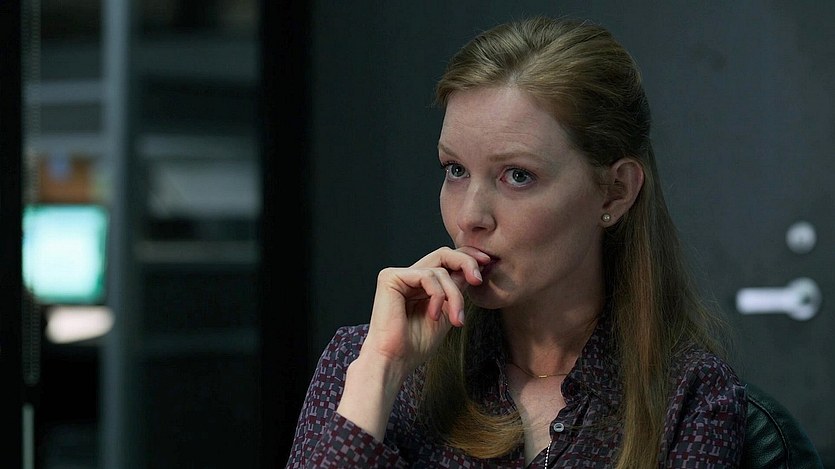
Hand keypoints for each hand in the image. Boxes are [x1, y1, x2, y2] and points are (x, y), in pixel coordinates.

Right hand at [361, 246, 490, 375]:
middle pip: (443, 254)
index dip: (467, 258)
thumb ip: (456, 292)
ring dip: (454, 296)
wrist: (395, 361)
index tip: (487, 264)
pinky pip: (427, 276)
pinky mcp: (390, 277)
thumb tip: (474, 271)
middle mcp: (408, 276)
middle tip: (479, 279)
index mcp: (419, 284)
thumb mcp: (446, 314)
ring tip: (455, 319)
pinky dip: (438, 296)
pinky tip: (433, 315)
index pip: (446, 261)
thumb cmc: (416, 345)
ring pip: (440, 270)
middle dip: (466, 262)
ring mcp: (398, 275)